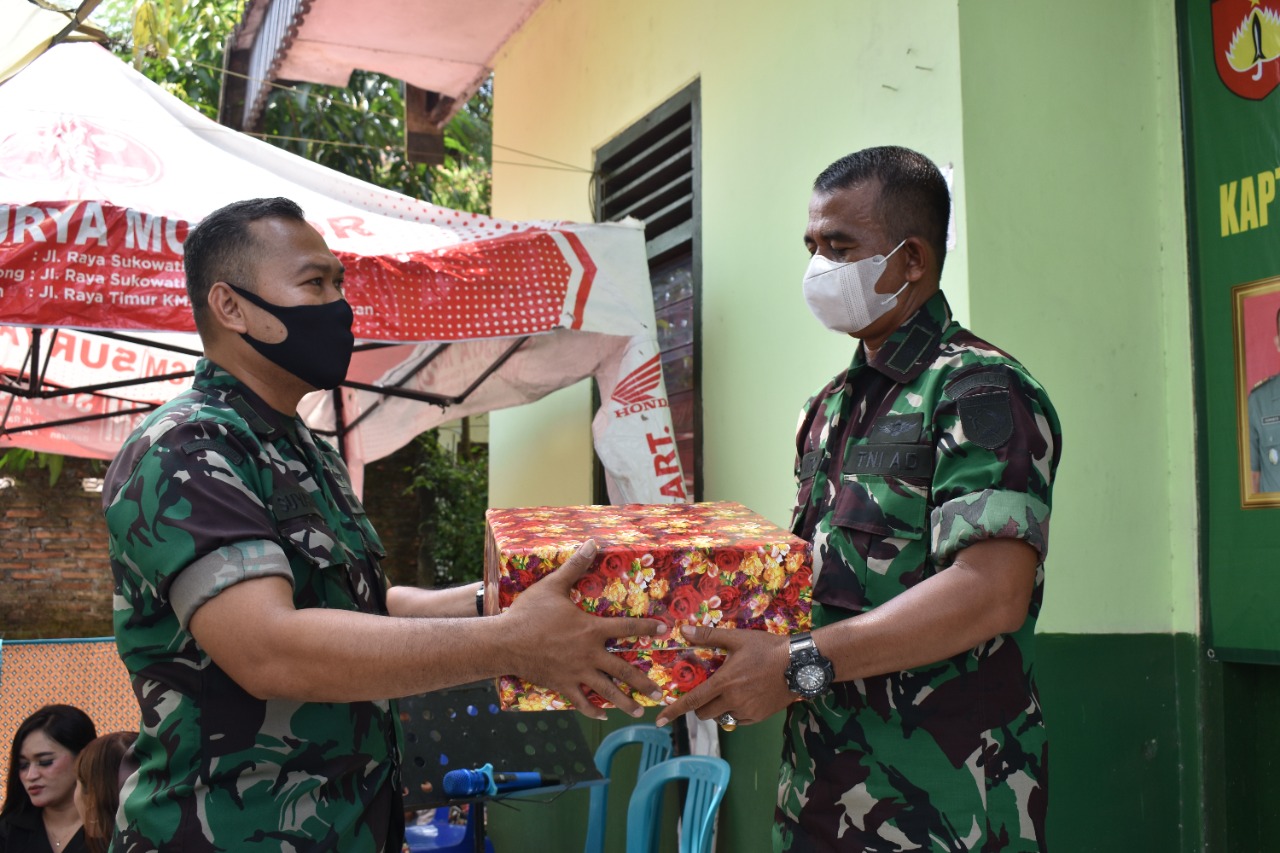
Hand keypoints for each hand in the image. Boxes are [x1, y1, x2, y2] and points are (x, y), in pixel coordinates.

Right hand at [503, 540, 666, 719]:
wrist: (504, 641)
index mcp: (591, 629)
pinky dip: (593, 710)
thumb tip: (592, 542)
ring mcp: (576, 672)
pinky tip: (602, 715)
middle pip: (623, 670)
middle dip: (643, 682)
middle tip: (660, 692)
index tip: (663, 630)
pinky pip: (581, 701)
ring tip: (640, 712)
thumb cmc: (528, 613)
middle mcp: (589, 654)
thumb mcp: (552, 585)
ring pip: (606, 691)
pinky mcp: (562, 685)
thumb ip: (575, 566)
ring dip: (625, 703)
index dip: (646, 627)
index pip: (626, 627)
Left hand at [654, 625, 793, 728]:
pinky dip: (735, 712)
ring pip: (721, 716)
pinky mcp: (758, 717)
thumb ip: (709, 636)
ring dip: (719, 708)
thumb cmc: (767, 648)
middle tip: (709, 690)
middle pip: (704, 713)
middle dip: (700, 705)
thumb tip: (683, 630)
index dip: (674, 710)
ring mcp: (746, 711)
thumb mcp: (738, 638)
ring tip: (731, 690)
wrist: (799, 665)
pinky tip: (745, 696)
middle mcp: (733, 700)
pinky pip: (738, 719)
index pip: (693, 700)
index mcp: (724, 682)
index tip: (660, 720)